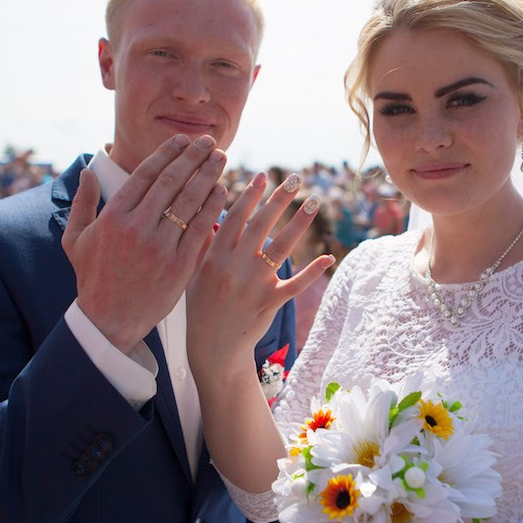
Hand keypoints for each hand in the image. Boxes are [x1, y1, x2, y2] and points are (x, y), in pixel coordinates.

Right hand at [62, 134, 226, 351]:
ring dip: (208, 175)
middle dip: (193, 156)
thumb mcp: (76, 240)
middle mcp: (136, 227)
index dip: (167, 153)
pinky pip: (200, 228)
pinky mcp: (179, 265)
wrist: (110, 321)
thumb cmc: (93, 278)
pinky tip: (222, 190)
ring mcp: (159, 246)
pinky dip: (212, 206)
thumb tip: (88, 170)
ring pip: (189, 201)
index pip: (145, 174)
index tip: (182, 140)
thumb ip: (82, 203)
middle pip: (171, 181)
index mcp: (113, 217)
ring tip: (221, 158)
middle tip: (210, 142)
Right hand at [186, 171, 333, 374]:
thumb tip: (209, 215)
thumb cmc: (202, 307)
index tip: (263, 176)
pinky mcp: (270, 302)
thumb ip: (203, 245)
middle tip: (295, 178)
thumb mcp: (193, 274)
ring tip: (314, 201)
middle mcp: (234, 267)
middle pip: (261, 225)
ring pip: (281, 248)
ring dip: (300, 222)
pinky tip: (328, 256)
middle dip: (278, 199)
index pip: (234, 218)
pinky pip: (295, 284)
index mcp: (214, 257)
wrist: (212, 347)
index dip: (250, 195)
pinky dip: (313, 271)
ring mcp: (254, 284)